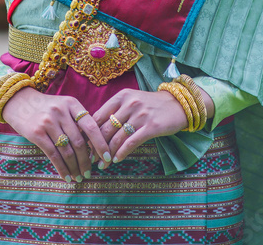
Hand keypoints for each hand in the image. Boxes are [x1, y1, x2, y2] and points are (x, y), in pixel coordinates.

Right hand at [0, 86, 111, 182]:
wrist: (19, 102)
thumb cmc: (46, 107)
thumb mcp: (63, 106)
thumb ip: (77, 121)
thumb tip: (94, 146)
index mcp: (72, 103)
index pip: (91, 126)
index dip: (101, 144)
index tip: (107, 158)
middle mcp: (61, 111)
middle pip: (79, 142)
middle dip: (86, 161)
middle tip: (89, 173)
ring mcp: (48, 122)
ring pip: (67, 150)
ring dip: (74, 167)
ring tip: (78, 177)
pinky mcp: (36, 133)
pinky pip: (53, 155)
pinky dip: (61, 168)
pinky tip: (66, 176)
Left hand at [92, 85, 214, 165]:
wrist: (177, 104)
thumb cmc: (151, 105)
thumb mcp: (132, 101)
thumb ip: (116, 112)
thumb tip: (95, 132)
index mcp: (121, 96)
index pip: (98, 116)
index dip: (89, 133)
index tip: (84, 146)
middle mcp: (130, 103)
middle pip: (106, 129)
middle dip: (96, 147)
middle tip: (90, 160)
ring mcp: (141, 114)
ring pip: (117, 138)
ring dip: (107, 154)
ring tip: (102, 165)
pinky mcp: (151, 127)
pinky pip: (131, 142)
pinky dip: (121, 153)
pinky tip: (116, 160)